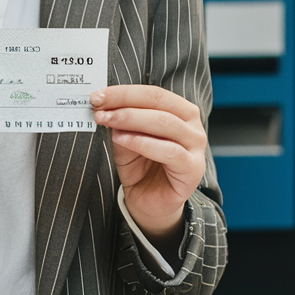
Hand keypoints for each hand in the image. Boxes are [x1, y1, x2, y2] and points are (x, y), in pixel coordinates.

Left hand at [90, 85, 206, 248]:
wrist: (149, 202)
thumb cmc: (141, 167)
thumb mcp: (125, 139)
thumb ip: (120, 122)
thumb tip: (105, 105)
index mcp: (180, 111)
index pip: (152, 93)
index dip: (124, 92)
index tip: (98, 95)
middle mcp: (192, 125)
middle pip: (159, 102)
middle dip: (124, 101)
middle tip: (98, 105)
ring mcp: (196, 147)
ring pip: (164, 122)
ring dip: (130, 118)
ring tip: (106, 120)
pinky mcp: (193, 169)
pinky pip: (168, 151)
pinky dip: (141, 141)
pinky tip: (121, 139)